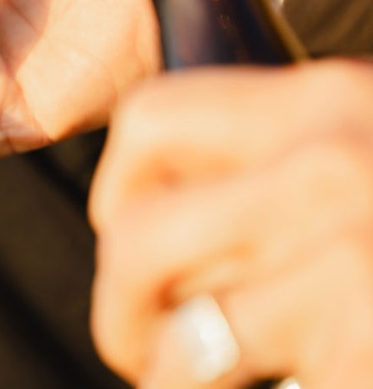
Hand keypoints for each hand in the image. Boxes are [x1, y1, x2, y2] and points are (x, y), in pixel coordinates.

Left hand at [89, 60, 372, 387]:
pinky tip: (278, 388)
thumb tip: (186, 200)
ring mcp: (351, 259)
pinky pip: (225, 382)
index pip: (148, 120)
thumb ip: (287, 156)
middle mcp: (329, 166)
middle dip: (121, 308)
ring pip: (180, 338)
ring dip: (167, 373)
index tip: (122, 232)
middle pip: (140, 237)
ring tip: (182, 377)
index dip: (113, 189)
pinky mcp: (364, 351)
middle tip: (137, 342)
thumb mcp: (367, 145)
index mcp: (324, 101)